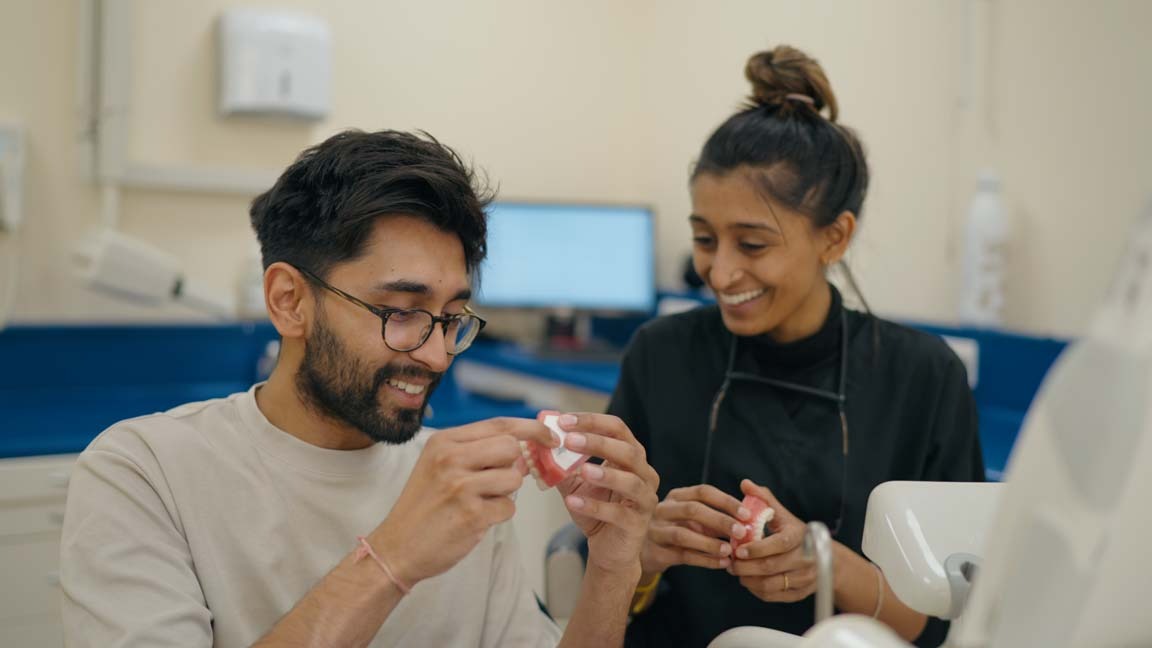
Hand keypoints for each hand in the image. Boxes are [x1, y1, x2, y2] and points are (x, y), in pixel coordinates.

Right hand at [370, 418, 554, 584]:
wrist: (397, 547)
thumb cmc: (425, 506)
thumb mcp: (439, 466)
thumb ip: (477, 451)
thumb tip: (524, 448)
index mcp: (444, 441)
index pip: (500, 424)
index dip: (531, 429)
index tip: (550, 437)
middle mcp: (450, 458)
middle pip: (510, 447)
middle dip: (513, 465)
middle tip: (498, 480)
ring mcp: (461, 486)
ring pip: (514, 478)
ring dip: (505, 492)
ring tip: (479, 501)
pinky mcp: (471, 515)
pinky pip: (508, 507)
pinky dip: (499, 515)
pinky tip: (475, 519)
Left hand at [553, 413, 659, 573]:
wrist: (608, 550)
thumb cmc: (596, 511)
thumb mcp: (576, 483)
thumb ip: (563, 465)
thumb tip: (540, 445)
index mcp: (631, 457)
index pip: (617, 429)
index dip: (592, 422)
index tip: (564, 421)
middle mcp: (644, 474)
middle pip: (628, 451)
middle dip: (598, 443)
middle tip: (569, 440)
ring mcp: (644, 500)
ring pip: (631, 481)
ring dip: (605, 474)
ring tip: (582, 470)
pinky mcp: (638, 525)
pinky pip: (618, 513)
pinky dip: (595, 507)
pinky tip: (573, 502)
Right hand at [640, 484, 749, 573]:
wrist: (645, 552)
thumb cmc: (677, 530)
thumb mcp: (693, 520)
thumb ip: (715, 518)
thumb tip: (748, 522)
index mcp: (677, 496)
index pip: (703, 492)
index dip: (726, 501)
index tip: (746, 514)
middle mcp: (664, 509)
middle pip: (693, 510)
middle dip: (720, 520)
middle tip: (742, 531)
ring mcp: (656, 530)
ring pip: (684, 534)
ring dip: (710, 543)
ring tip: (730, 551)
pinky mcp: (656, 551)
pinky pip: (683, 555)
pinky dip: (705, 560)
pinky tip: (722, 563)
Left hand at [728, 479, 815, 602]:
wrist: (824, 557)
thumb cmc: (796, 533)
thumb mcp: (783, 515)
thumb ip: (764, 499)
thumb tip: (745, 483)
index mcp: (800, 536)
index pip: (779, 544)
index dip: (757, 549)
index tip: (739, 549)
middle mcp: (806, 559)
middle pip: (772, 567)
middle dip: (746, 566)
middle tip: (731, 562)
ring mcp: (805, 578)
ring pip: (771, 585)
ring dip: (748, 580)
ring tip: (736, 571)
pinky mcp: (800, 593)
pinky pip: (773, 596)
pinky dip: (756, 590)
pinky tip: (748, 580)